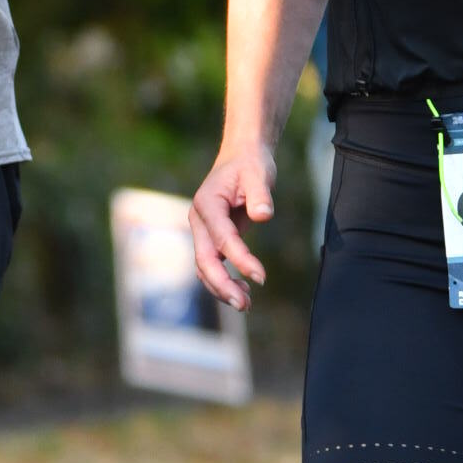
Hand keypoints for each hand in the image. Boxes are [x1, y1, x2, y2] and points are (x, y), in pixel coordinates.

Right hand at [189, 142, 276, 311]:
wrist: (241, 157)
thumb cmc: (250, 165)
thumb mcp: (259, 174)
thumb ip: (260, 194)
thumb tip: (263, 216)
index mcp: (207, 204)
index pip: (222, 239)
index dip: (240, 259)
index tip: (261, 277)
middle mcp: (199, 220)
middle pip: (204, 260)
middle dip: (222, 285)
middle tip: (245, 304)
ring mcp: (202, 231)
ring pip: (204, 267)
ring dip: (222, 288)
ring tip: (246, 304)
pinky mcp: (211, 238)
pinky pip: (212, 265)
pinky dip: (224, 280)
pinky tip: (244, 289)